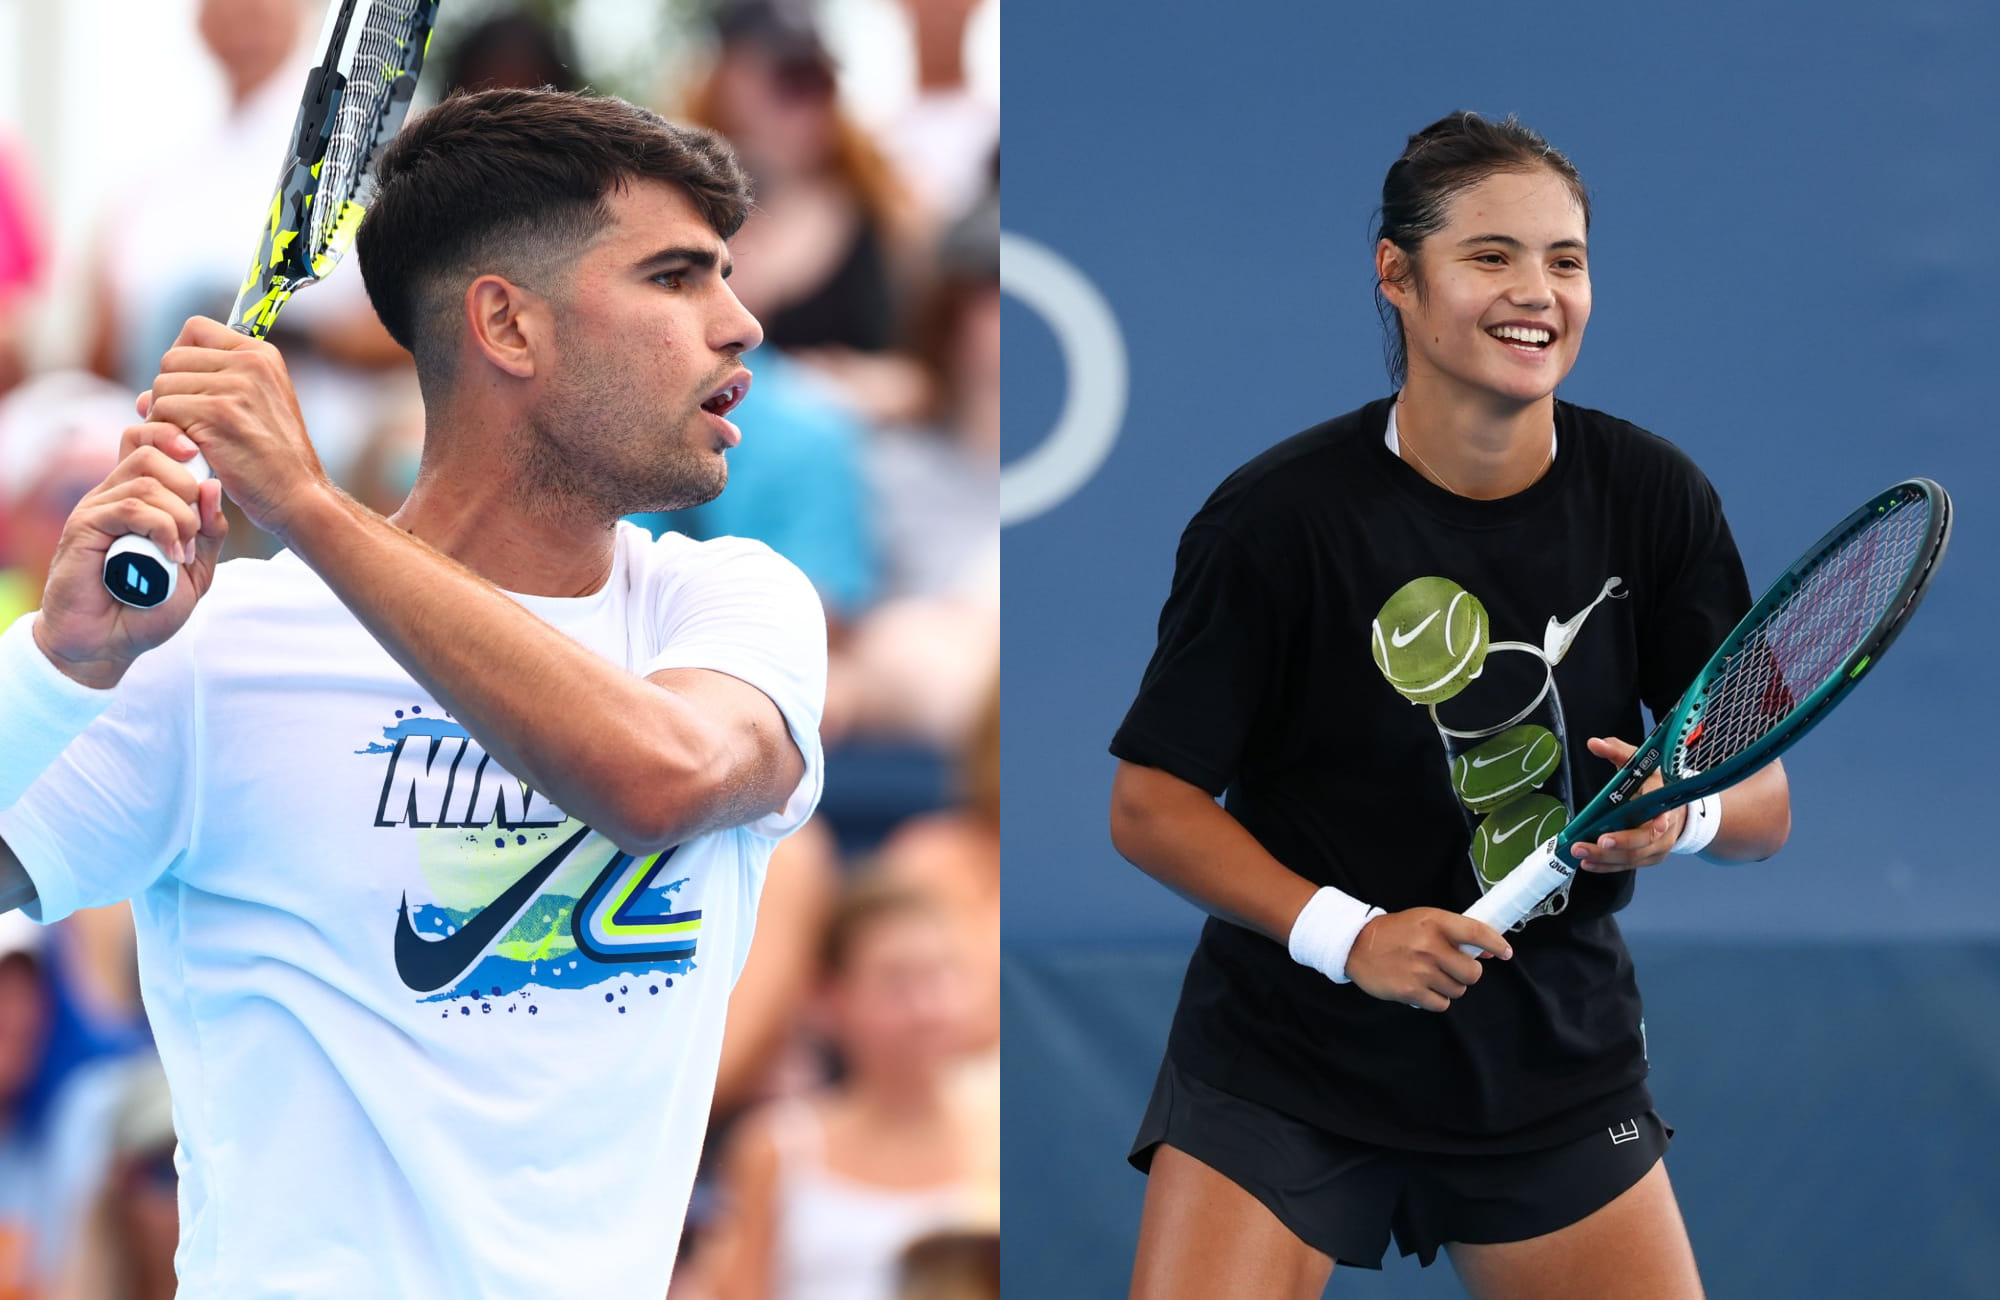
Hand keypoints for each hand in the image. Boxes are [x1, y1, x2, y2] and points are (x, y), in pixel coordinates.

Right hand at [37, 421, 228, 687]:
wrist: (109, 644)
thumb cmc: (148, 607)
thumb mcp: (196, 569)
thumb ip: (208, 530)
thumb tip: (213, 485)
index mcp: (137, 498)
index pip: (148, 442)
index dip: (175, 438)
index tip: (202, 461)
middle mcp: (113, 496)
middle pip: (150, 453)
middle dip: (188, 486)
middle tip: (195, 530)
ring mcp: (96, 510)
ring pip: (145, 482)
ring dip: (179, 516)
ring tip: (183, 554)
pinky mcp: (83, 529)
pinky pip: (129, 509)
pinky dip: (161, 529)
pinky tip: (171, 557)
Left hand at [140, 315, 330, 540]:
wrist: (297, 495)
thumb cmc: (271, 460)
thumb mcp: (256, 407)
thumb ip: (209, 387)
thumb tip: (145, 396)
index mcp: (261, 354)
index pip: (195, 329)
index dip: (181, 357)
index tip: (188, 389)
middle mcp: (251, 362)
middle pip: (171, 359)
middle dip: (169, 394)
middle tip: (187, 425)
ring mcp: (236, 386)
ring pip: (162, 386)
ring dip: (165, 417)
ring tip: (192, 441)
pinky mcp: (218, 413)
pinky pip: (164, 410)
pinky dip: (168, 434)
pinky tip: (192, 451)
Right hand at [1345, 908, 1510, 1012]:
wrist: (1356, 946)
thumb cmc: (1396, 932)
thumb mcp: (1425, 921)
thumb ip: (1456, 934)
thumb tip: (1488, 952)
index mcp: (1435, 922)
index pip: (1477, 932)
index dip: (1496, 944)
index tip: (1506, 952)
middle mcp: (1430, 946)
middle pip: (1473, 973)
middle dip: (1467, 974)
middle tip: (1451, 968)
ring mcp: (1420, 970)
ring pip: (1458, 990)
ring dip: (1449, 986)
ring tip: (1430, 975)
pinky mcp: (1410, 991)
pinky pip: (1441, 1004)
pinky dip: (1435, 999)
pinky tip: (1422, 987)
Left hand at [1572, 736, 1685, 871]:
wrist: (1674, 808)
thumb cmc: (1653, 784)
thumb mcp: (1638, 763)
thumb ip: (1617, 751)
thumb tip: (1595, 743)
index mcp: (1663, 797)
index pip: (1664, 808)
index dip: (1661, 819)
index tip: (1658, 824)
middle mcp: (1665, 824)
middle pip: (1645, 839)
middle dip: (1620, 843)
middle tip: (1595, 842)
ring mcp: (1659, 844)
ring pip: (1635, 856)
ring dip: (1607, 858)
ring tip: (1582, 853)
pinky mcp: (1650, 857)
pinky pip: (1629, 865)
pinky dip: (1608, 866)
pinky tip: (1589, 864)